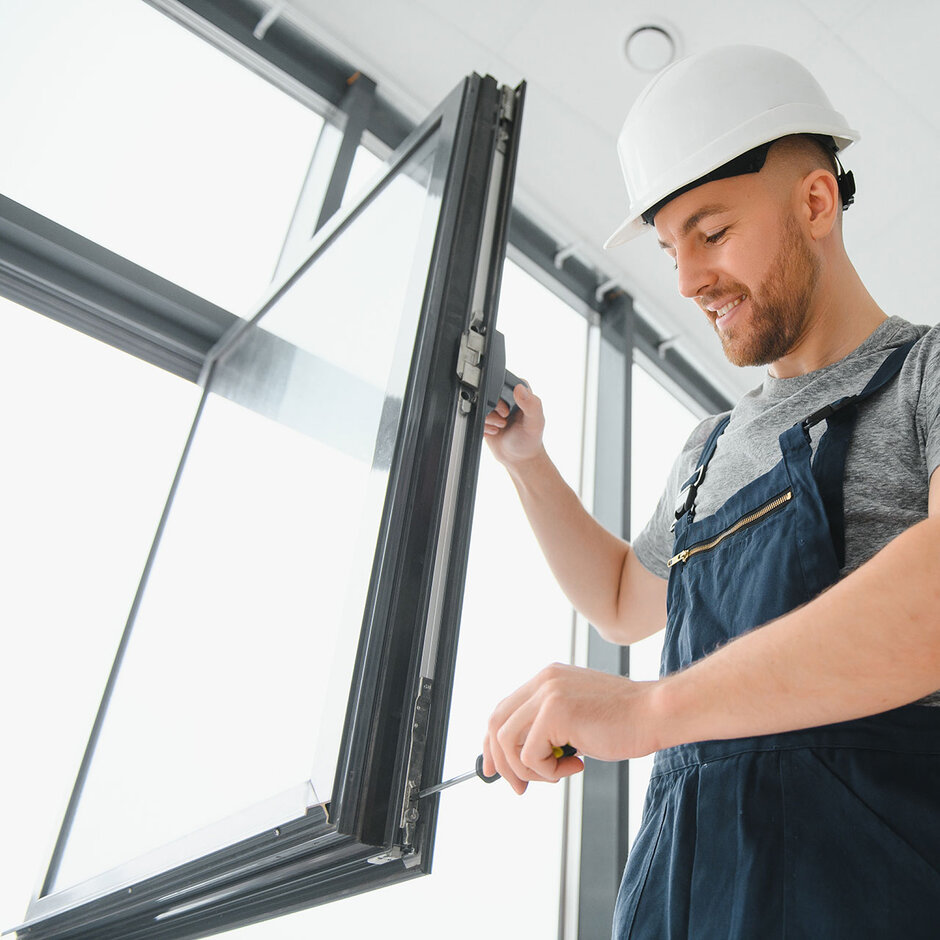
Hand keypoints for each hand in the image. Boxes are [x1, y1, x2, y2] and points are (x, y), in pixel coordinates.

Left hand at [482, 663, 658, 793]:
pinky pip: (531, 756)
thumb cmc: (624, 721)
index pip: (502, 710)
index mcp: (546, 679)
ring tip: (559, 774)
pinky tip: (578, 766)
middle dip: (500, 762)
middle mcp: (542, 681)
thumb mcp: (577, 718)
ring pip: (507, 742)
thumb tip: (521, 759)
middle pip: (496, 724)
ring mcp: (547, 693)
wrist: (655, 713)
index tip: (495, 769)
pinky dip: (550, 773)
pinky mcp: (555, 712)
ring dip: (529, 771)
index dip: (493, 743)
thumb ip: (549, 728)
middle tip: (519, 788)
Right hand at [483, 383, 545, 468]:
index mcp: (521, 391)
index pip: (505, 381)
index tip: (507, 408)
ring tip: (500, 427)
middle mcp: (507, 397)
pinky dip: (483, 426)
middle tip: (504, 419)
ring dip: (489, 419)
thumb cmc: (530, 440)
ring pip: (480, 404)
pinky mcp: (486, 418)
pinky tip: (494, 431)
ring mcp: (495, 408)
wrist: (519, 459)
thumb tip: (519, 388)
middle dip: (494, 408)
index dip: (502, 394)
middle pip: (488, 392)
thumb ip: (531, 404)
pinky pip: (476, 416)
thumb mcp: (535, 422)